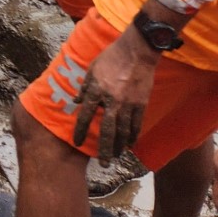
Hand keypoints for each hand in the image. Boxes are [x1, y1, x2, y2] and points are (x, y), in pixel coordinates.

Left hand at [74, 30, 160, 162]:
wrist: (136, 52)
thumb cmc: (111, 57)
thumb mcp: (91, 69)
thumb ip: (85, 87)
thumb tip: (77, 100)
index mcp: (96, 91)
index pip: (85, 116)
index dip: (79, 131)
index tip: (76, 142)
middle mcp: (111, 100)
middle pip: (107, 131)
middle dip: (104, 149)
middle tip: (103, 164)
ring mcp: (128, 104)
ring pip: (123, 131)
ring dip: (119, 146)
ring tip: (115, 157)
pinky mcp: (141, 103)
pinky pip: (137, 124)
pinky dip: (133, 136)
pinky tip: (130, 144)